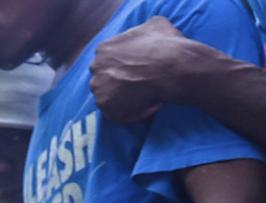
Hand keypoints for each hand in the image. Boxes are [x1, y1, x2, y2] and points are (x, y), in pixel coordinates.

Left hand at [88, 17, 208, 120]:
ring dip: (127, 99)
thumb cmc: (165, 45)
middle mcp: (95, 68)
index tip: (139, 69)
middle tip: (142, 84)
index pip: (109, 59)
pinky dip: (133, 114)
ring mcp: (98, 89)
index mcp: (103, 49)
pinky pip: (117, 114)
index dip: (125, 65)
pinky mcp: (105, 107)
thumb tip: (147, 33)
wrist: (170, 67)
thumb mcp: (155, 25)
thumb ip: (143, 30)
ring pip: (110, 96)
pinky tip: (151, 107)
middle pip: (106, 77)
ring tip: (148, 97)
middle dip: (121, 82)